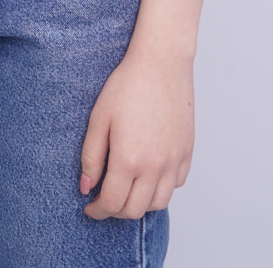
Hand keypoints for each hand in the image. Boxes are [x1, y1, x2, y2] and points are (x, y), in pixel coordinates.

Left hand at [80, 45, 193, 218]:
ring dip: (140, 202)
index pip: (112, 203)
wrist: (161, 62)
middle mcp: (155, 166)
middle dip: (115, 210)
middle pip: (135, 210)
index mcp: (129, 159)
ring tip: (127, 187)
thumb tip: (86, 186)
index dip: (97, 210)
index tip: (89, 205)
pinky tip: (149, 173)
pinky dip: (162, 187)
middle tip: (104, 197)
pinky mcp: (187, 151)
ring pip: (158, 203)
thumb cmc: (127, 85)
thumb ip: (90, 156)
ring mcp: (174, 160)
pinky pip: (176, 184)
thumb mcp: (99, 118)